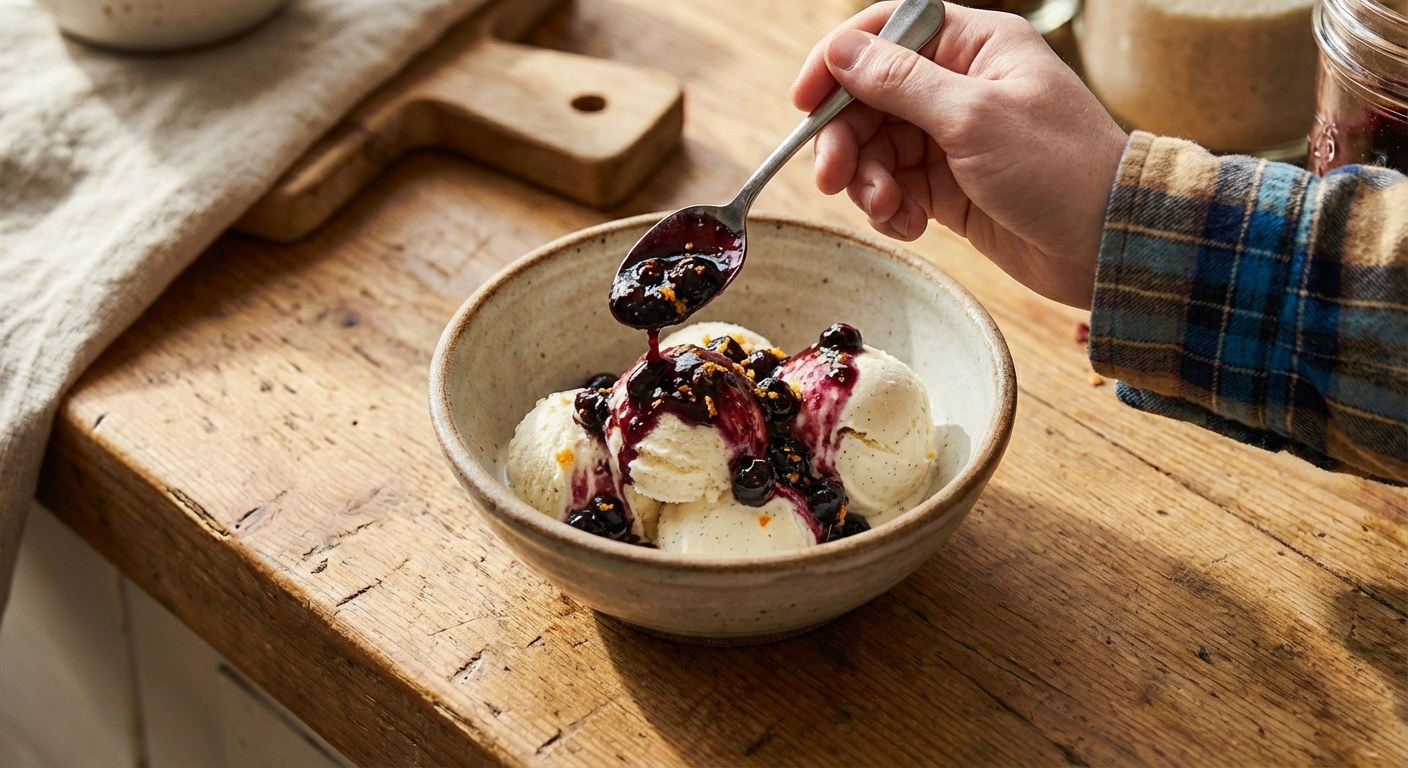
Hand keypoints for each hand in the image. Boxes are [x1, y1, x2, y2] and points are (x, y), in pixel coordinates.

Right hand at [791, 2, 1126, 308]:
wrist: (1107, 243)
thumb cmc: (1058, 167)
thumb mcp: (973, 117)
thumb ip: (900, 83)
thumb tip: (841, 51)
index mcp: (973, 47)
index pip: (887, 32)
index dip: (839, 61)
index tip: (805, 100)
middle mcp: (958, 86)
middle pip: (869, 98)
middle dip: (845, 139)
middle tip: (831, 178)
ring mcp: (952, 139)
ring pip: (876, 148)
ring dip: (867, 181)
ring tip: (887, 209)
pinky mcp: (949, 188)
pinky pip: (896, 188)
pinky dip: (892, 208)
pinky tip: (909, 225)